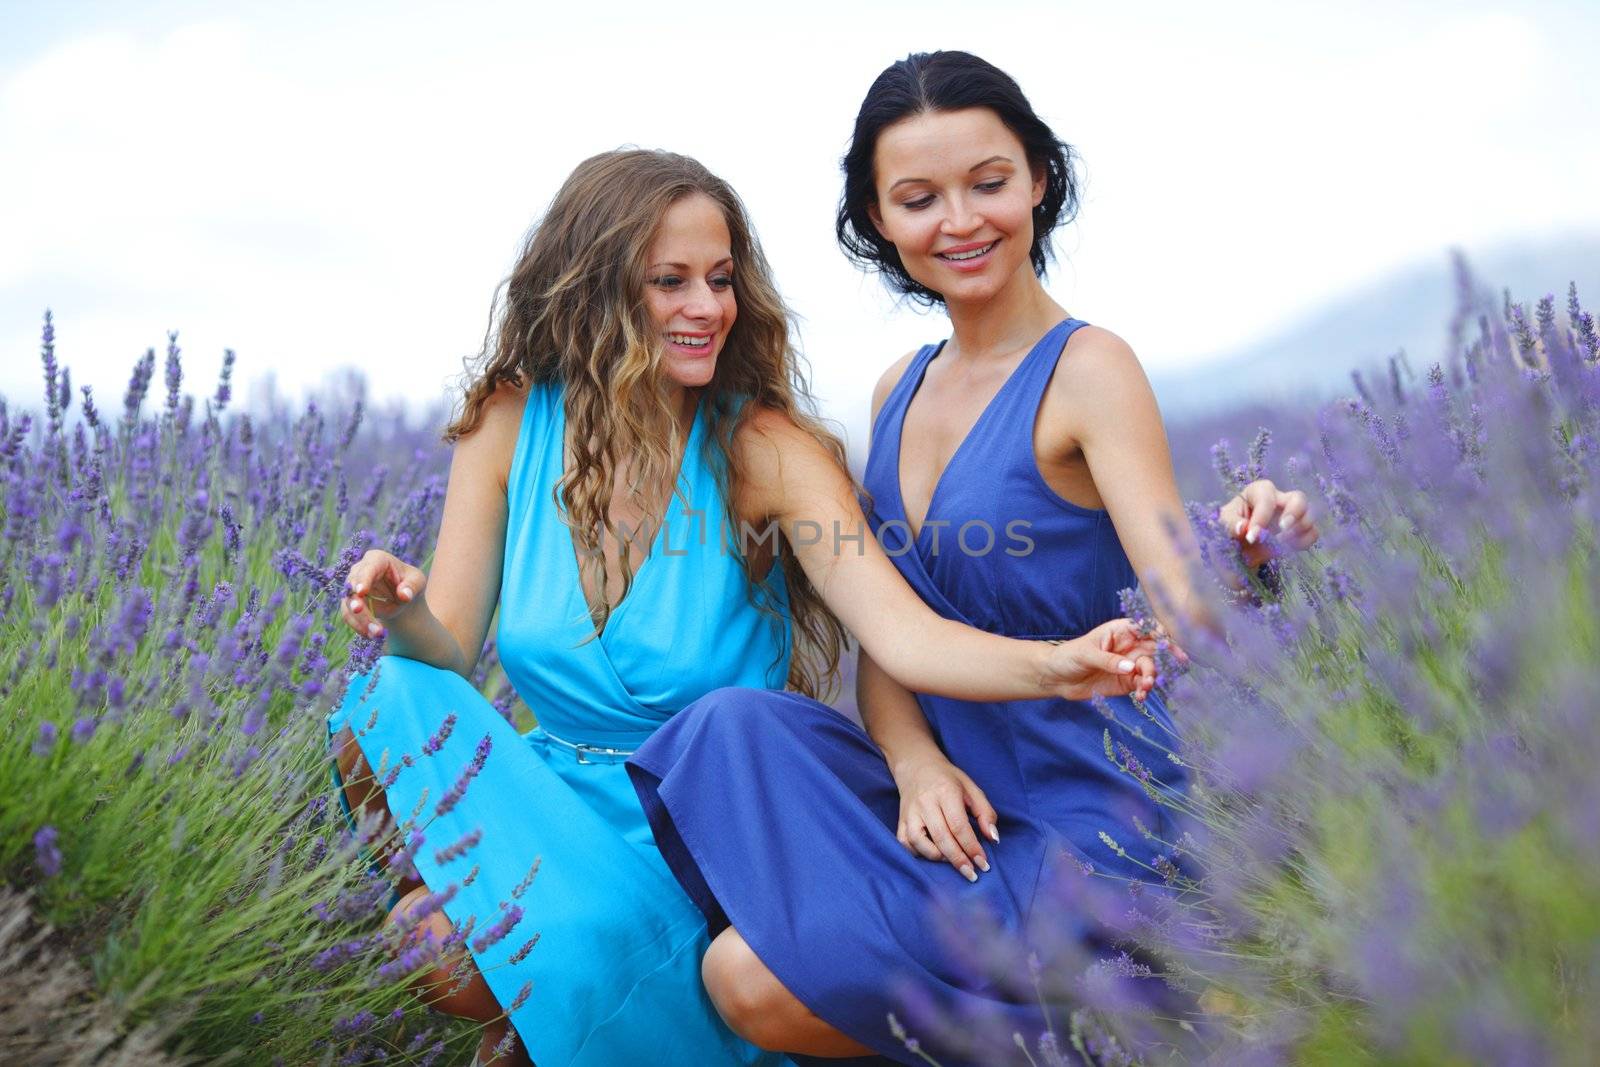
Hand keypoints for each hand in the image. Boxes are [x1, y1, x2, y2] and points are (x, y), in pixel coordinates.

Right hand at [341, 549, 425, 638]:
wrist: (402, 597)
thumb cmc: (410, 583)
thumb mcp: (417, 582)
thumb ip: (412, 586)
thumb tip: (404, 595)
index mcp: (377, 559)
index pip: (368, 567)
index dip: (363, 579)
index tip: (361, 592)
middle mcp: (360, 570)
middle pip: (353, 587)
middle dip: (358, 604)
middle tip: (362, 614)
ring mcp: (352, 587)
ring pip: (349, 604)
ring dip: (361, 620)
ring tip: (377, 634)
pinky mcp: (350, 602)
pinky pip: (348, 615)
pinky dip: (358, 626)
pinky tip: (371, 636)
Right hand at [891, 753, 997, 882]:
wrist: (917, 765)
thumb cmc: (948, 779)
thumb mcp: (972, 789)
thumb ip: (985, 813)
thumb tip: (993, 839)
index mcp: (945, 792)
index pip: (959, 826)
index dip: (972, 847)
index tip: (983, 863)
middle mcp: (925, 802)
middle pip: (941, 837)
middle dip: (958, 859)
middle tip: (971, 874)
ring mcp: (910, 812)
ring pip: (919, 842)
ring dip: (937, 857)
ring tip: (952, 861)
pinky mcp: (901, 819)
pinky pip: (905, 843)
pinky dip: (918, 853)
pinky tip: (932, 854)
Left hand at [1044, 619, 1170, 701]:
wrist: (1057, 678)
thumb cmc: (1068, 657)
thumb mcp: (1085, 655)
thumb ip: (1108, 660)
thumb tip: (1131, 667)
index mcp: (1121, 630)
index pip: (1146, 626)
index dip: (1161, 632)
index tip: (1169, 641)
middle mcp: (1130, 646)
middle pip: (1156, 647)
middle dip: (1168, 655)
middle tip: (1178, 664)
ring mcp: (1130, 664)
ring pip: (1151, 667)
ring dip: (1153, 676)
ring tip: (1145, 686)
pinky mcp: (1127, 682)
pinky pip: (1143, 684)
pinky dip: (1145, 690)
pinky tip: (1141, 696)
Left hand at [1220, 479, 1318, 567]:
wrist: (1234, 547)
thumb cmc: (1228, 528)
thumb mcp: (1221, 524)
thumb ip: (1231, 524)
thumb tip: (1244, 528)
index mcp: (1258, 492)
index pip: (1266, 499)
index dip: (1261, 518)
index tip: (1251, 537)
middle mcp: (1279, 500)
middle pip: (1299, 498)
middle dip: (1294, 514)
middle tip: (1281, 529)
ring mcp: (1291, 516)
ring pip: (1309, 517)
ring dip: (1297, 532)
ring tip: (1278, 544)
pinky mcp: (1298, 532)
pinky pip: (1312, 534)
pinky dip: (1302, 542)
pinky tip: (1285, 549)